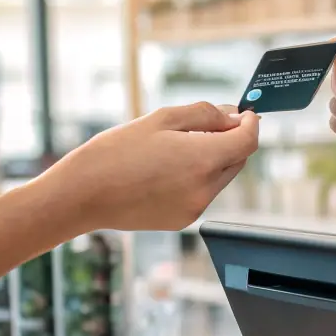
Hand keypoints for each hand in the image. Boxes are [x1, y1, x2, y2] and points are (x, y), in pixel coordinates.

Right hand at [43, 102, 259, 232]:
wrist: (84, 194)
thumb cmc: (117, 151)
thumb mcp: (161, 119)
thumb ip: (205, 115)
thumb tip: (233, 117)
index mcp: (203, 160)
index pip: (247, 142)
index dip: (251, 125)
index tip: (246, 115)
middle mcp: (205, 189)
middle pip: (236, 160)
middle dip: (230, 141)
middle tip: (208, 125)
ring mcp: (195, 208)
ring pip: (219, 179)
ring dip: (211, 160)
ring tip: (173, 149)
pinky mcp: (183, 221)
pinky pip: (201, 194)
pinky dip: (195, 179)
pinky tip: (164, 171)